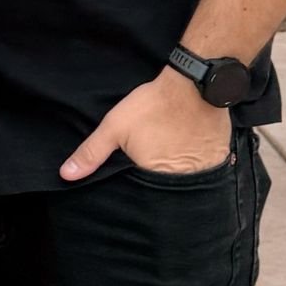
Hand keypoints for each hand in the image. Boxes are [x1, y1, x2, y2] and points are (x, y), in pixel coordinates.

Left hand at [59, 68, 232, 181]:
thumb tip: (66, 175)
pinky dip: (195, 166)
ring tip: (169, 159)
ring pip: (186, 183)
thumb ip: (91, 153)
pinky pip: (205, 171)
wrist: (194, 86)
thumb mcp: (114, 127)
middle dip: (156, 186)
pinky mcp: (218, 159)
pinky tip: (187, 152)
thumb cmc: (152, 106)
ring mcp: (204, 172)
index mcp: (155, 180)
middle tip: (153, 166)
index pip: (143, 199)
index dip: (136, 194)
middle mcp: (183, 183)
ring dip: (178, 176)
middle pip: (166, 193)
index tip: (133, 184)